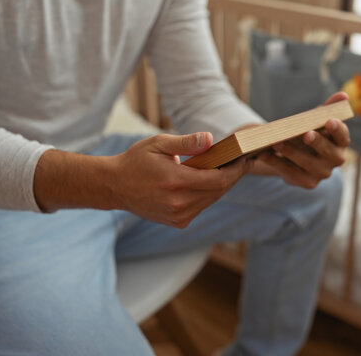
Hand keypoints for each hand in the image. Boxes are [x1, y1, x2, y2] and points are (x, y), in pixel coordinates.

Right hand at [112, 133, 250, 227]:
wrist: (114, 186)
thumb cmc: (137, 161)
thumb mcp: (159, 144)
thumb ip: (187, 143)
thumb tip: (210, 139)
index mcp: (176, 182)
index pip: (218, 179)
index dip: (236, 170)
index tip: (246, 159)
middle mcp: (179, 203)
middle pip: (219, 191)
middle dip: (233, 176)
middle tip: (242, 162)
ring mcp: (178, 216)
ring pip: (211, 200)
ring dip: (221, 186)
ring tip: (228, 169)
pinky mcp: (177, 222)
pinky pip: (201, 207)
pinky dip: (207, 195)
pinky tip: (208, 182)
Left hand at [251, 92, 350, 187]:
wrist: (295, 157)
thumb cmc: (309, 133)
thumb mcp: (316, 120)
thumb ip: (327, 108)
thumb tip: (343, 95)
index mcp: (340, 142)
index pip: (343, 136)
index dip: (338, 129)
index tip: (330, 121)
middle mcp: (335, 159)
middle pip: (327, 151)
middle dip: (316, 142)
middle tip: (305, 134)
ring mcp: (322, 173)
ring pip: (307, 163)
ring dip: (291, 152)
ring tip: (276, 142)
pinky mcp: (307, 182)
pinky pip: (291, 173)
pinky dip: (276, 162)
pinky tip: (263, 154)